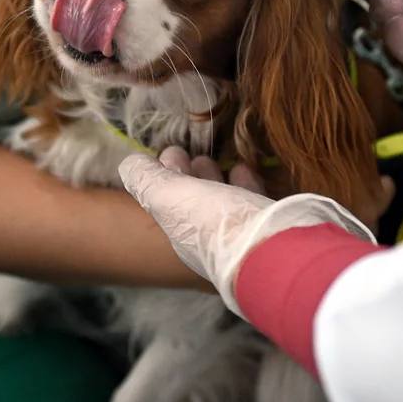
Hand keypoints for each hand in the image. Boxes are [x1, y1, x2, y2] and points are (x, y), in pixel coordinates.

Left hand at [118, 147, 375, 314]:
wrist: (274, 252)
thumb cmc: (215, 223)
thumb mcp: (168, 197)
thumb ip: (145, 180)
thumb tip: (128, 164)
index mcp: (181, 235)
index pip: (166, 202)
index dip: (163, 174)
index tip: (169, 150)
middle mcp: (209, 240)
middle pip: (194, 203)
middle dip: (189, 177)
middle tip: (190, 153)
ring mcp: (241, 235)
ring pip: (223, 202)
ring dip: (215, 179)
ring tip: (214, 159)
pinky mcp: (269, 228)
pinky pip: (253, 202)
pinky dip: (245, 183)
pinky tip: (245, 168)